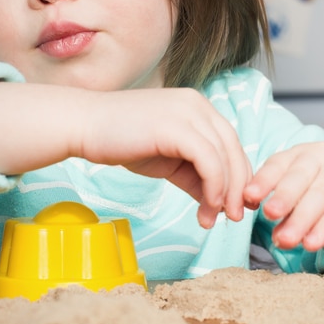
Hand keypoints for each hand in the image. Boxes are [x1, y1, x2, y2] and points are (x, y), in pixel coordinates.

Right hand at [80, 88, 251, 228]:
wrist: (84, 126)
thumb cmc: (122, 142)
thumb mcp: (168, 161)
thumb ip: (194, 175)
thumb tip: (218, 203)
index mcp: (197, 108)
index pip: (231, 143)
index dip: (239, 176)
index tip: (234, 206)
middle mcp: (198, 105)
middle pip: (234, 149)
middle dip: (239, 187)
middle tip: (236, 217)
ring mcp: (188, 112)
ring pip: (225, 156)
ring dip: (225, 193)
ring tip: (215, 218)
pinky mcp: (176, 127)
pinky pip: (208, 160)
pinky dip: (213, 187)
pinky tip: (206, 207)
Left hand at [243, 141, 323, 251]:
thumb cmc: (323, 198)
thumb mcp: (299, 199)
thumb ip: (281, 208)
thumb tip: (265, 226)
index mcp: (299, 154)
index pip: (278, 164)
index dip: (263, 180)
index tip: (248, 197)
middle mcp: (322, 156)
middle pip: (299, 177)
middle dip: (283, 197)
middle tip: (269, 215)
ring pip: (320, 195)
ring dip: (301, 219)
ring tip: (286, 241)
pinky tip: (311, 243)